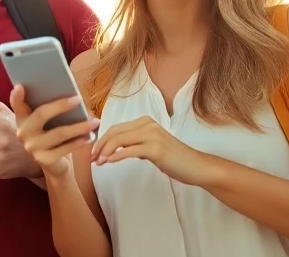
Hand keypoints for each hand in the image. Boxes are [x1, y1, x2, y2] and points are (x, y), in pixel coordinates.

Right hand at [10, 86, 100, 176]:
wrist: (55, 165)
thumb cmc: (53, 136)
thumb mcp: (48, 123)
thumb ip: (51, 109)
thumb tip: (71, 95)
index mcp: (23, 119)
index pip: (17, 105)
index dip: (17, 97)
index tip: (21, 86)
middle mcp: (23, 133)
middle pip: (41, 114)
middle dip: (60, 106)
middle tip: (78, 99)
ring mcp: (32, 147)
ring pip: (58, 133)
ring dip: (79, 126)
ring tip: (95, 121)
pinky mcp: (44, 160)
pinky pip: (64, 148)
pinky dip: (78, 142)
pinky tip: (89, 137)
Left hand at [90, 115, 218, 185]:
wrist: (197, 167)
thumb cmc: (175, 159)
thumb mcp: (152, 147)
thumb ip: (137, 144)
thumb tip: (119, 149)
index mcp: (145, 122)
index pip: (116, 128)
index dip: (102, 139)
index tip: (93, 152)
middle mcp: (148, 125)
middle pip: (115, 132)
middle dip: (100, 145)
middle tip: (91, 158)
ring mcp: (152, 135)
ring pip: (119, 140)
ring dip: (105, 151)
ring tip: (98, 162)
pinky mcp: (155, 149)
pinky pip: (129, 151)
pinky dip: (116, 156)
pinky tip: (108, 162)